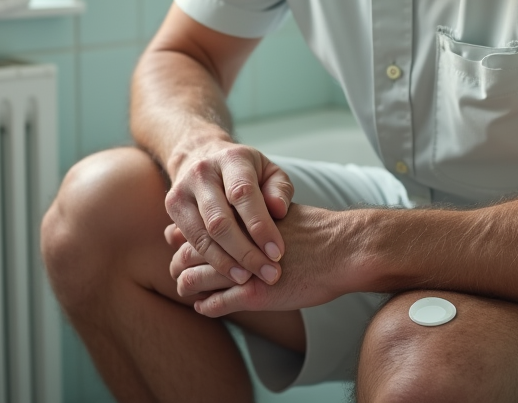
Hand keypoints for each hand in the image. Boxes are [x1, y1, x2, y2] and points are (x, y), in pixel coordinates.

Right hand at [164, 141, 293, 286]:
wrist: (202, 157)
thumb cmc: (247, 172)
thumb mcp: (270, 173)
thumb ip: (279, 190)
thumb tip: (279, 211)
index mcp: (231, 159)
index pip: (243, 194)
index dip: (260, 226)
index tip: (277, 253)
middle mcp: (202, 172)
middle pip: (220, 220)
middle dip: (245, 252)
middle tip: (269, 274)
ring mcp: (182, 190)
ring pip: (202, 235)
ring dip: (226, 263)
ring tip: (248, 279)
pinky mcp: (172, 207)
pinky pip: (190, 241)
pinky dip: (210, 260)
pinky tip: (229, 273)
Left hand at [167, 205, 349, 316]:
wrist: (341, 249)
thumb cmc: (315, 231)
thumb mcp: (278, 211)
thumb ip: (253, 214)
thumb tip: (237, 214)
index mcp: (240, 218)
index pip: (198, 226)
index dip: (183, 236)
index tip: (176, 241)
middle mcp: (236, 241)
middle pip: (189, 252)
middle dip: (179, 262)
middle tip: (176, 269)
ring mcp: (243, 270)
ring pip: (195, 279)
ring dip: (186, 285)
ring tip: (186, 289)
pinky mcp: (254, 295)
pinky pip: (217, 304)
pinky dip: (206, 306)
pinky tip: (204, 306)